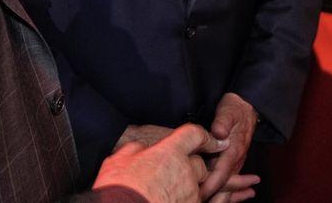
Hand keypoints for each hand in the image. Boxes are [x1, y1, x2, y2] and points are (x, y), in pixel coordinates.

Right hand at [93, 124, 225, 202]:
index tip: (214, 141)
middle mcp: (185, 171)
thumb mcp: (120, 159)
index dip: (205, 137)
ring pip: (197, 188)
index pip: (195, 135)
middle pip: (200, 164)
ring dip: (187, 188)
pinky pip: (192, 202)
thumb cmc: (118, 188)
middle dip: (192, 167)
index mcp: (170, 151)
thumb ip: (137, 149)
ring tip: (169, 192)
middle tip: (174, 174)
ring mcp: (189, 194)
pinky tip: (169, 200)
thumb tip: (141, 149)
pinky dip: (184, 201)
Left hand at [200, 93, 259, 201]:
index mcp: (234, 150)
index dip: (211, 184)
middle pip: (226, 185)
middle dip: (215, 197)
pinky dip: (223, 192)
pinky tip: (217, 199)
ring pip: (227, 185)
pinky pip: (227, 180)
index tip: (200, 193)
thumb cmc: (235, 109)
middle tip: (199, 202)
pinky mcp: (231, 162)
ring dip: (218, 196)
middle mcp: (235, 159)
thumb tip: (219, 133)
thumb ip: (223, 121)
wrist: (247, 107)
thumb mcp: (228, 111)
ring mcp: (234, 162)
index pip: (222, 172)